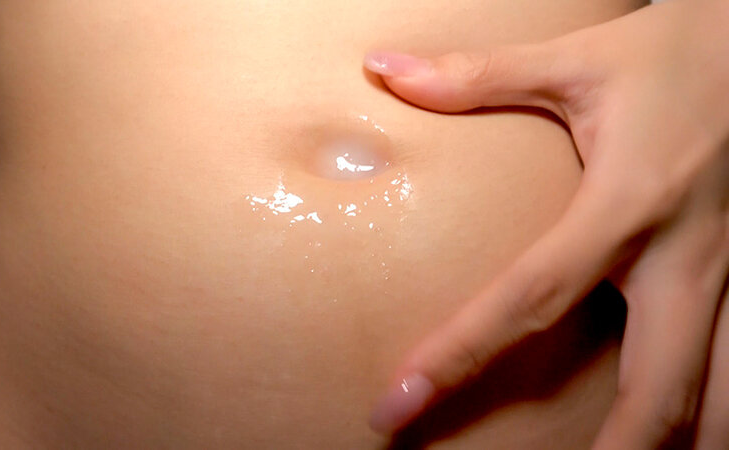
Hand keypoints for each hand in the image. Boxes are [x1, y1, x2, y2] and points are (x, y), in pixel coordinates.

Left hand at [363, 0, 728, 447]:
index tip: (398, 403)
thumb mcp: (574, 63)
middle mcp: (682, 257)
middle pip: (656, 388)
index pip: (529, 297)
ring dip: (669, 445)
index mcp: (626, 205)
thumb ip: (477, 76)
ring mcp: (727, 276)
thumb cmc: (668, 56)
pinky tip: (676, 434)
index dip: (459, 355)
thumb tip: (384, 70)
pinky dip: (707, 410)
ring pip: (716, 394)